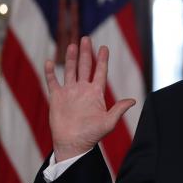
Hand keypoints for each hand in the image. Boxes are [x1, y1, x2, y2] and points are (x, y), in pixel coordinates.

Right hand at [45, 36, 135, 161]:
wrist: (73, 144)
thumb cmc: (92, 135)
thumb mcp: (109, 122)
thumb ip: (119, 110)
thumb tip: (133, 100)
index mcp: (96, 93)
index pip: (100, 72)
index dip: (102, 59)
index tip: (104, 47)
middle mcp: (83, 89)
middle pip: (85, 66)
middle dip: (86, 52)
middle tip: (86, 38)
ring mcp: (69, 92)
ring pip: (70, 70)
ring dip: (71, 58)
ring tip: (72, 45)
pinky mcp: (56, 97)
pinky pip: (52, 82)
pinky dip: (50, 72)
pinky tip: (50, 62)